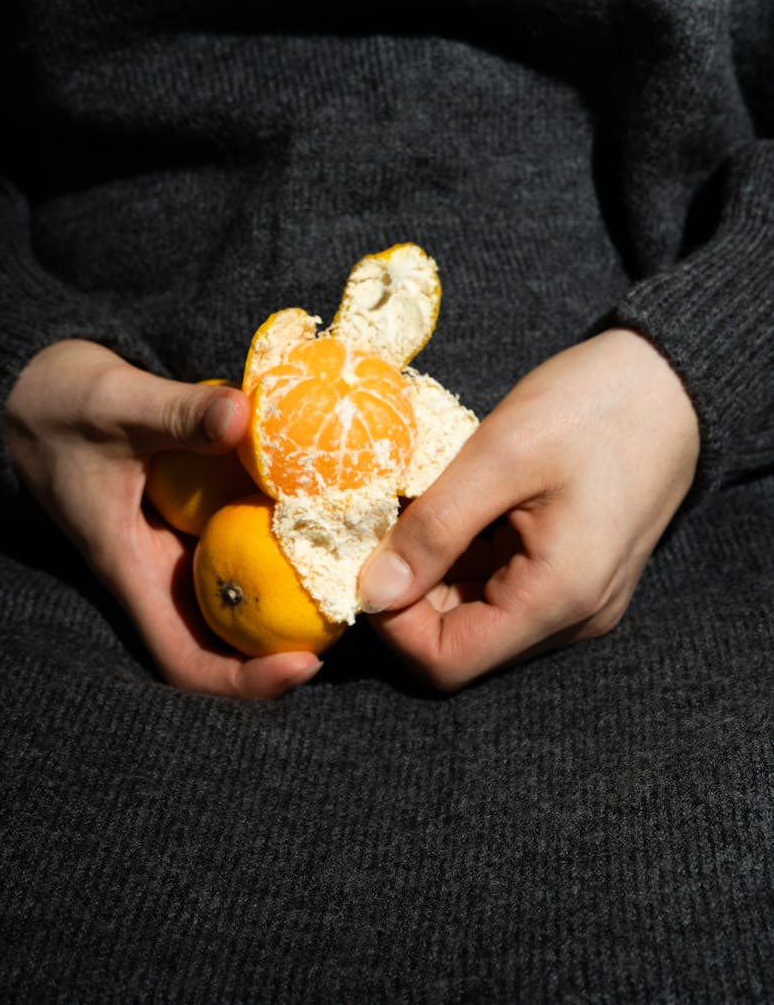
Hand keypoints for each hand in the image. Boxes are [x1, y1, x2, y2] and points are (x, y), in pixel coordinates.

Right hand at [4, 339, 321, 697]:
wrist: (35, 390)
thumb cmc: (62, 403)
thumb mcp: (117, 404)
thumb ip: (176, 412)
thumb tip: (245, 414)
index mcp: (132, 570)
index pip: (184, 659)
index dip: (243, 682)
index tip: (304, 664)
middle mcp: (160, 571)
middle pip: (228, 639)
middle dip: (290, 640)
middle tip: (356, 614)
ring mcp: (178, 545)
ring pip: (241, 589)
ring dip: (294, 588)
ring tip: (356, 567)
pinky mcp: (193, 515)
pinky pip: (243, 539)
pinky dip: (281, 532)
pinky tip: (323, 506)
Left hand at [358, 329, 699, 691]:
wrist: (673, 380)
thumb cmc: (597, 406)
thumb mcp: (503, 454)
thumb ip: (434, 527)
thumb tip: (369, 592)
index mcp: (558, 599)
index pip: (448, 662)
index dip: (393, 622)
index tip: (368, 556)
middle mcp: (570, 616)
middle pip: (459, 640)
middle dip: (409, 589)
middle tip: (385, 519)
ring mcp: (574, 596)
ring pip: (474, 611)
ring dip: (435, 566)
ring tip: (423, 499)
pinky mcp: (570, 570)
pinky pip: (499, 583)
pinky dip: (464, 551)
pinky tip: (456, 499)